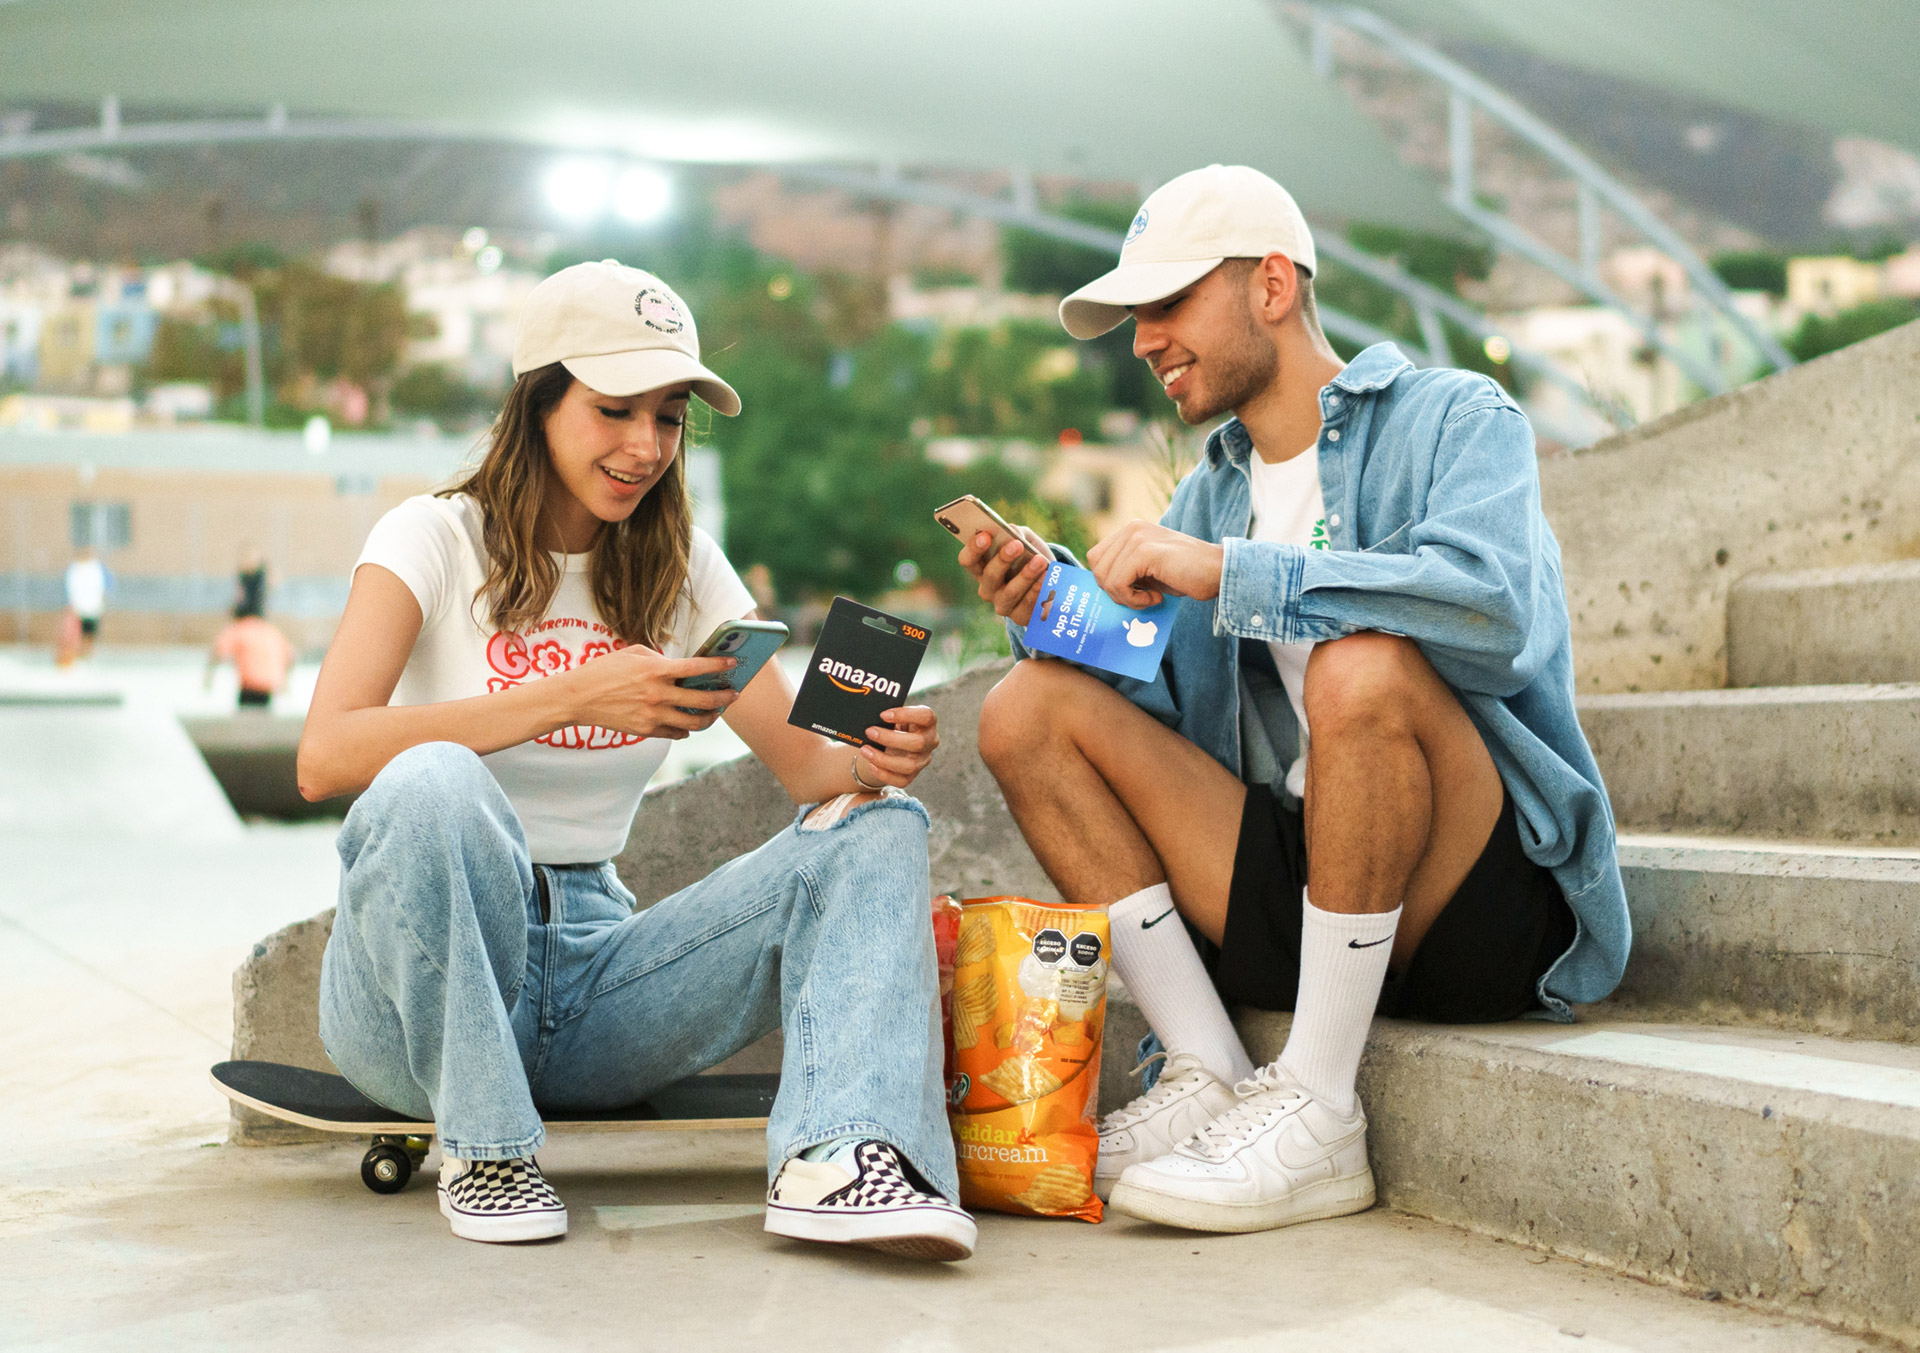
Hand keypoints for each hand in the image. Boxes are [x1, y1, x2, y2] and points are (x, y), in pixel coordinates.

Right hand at [561, 645, 738, 740]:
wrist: (578, 697)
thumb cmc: (605, 670)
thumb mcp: (633, 653)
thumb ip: (661, 659)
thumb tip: (683, 668)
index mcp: (656, 670)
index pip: (697, 667)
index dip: (719, 664)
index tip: (734, 663)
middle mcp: (657, 694)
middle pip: (703, 700)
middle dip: (724, 697)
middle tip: (734, 694)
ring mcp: (652, 715)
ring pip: (694, 723)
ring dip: (710, 718)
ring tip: (716, 712)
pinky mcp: (646, 730)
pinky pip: (676, 734)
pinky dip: (686, 729)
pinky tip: (690, 723)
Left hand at [858, 705, 939, 788]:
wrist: (897, 742)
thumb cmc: (897, 725)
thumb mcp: (896, 717)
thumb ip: (889, 718)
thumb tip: (870, 719)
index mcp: (928, 722)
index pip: (926, 716)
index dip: (906, 715)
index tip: (883, 715)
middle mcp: (930, 741)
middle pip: (918, 743)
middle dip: (890, 738)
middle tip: (869, 732)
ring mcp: (923, 760)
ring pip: (909, 765)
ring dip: (884, 759)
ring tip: (865, 751)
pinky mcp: (914, 775)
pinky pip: (902, 780)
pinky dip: (884, 774)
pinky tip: (872, 765)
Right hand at [957, 528, 1049, 625]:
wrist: (1050, 581)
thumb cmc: (1030, 555)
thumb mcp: (1024, 539)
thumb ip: (1017, 533)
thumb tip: (1013, 533)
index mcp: (981, 567)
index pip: (968, 560)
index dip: (973, 548)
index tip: (985, 536)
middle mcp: (987, 588)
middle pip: (989, 575)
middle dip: (1002, 559)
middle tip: (1017, 545)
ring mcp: (1002, 604)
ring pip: (1010, 592)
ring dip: (1025, 575)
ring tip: (1040, 560)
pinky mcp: (1019, 616)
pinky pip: (1027, 604)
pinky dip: (1038, 589)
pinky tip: (1046, 577)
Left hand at [1086, 520, 1223, 607]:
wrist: (1218, 571)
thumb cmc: (1187, 575)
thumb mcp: (1148, 570)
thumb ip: (1126, 571)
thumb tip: (1102, 587)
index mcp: (1131, 530)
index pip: (1096, 557)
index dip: (1108, 581)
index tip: (1132, 592)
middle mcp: (1132, 528)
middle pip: (1097, 567)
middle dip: (1114, 591)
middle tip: (1140, 598)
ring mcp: (1137, 537)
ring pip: (1106, 577)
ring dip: (1125, 597)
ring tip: (1150, 599)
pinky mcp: (1145, 551)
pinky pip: (1119, 583)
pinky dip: (1134, 599)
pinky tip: (1156, 598)